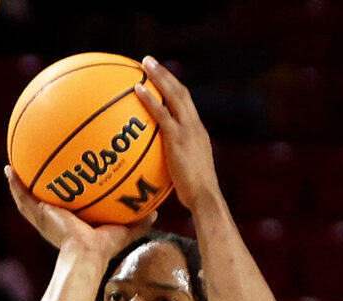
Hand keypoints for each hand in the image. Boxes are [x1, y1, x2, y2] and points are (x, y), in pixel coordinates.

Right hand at [4, 166, 154, 258]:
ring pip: (28, 196)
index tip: (65, 178)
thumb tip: (156, 212)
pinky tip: (8, 169)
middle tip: (36, 164)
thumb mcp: (124, 230)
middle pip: (44, 197)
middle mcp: (56, 218)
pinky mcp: (38, 215)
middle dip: (40, 183)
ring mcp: (44, 216)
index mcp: (73, 221)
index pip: (68, 204)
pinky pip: (22, 197)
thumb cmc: (104, 248)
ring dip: (20, 182)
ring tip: (12, 163)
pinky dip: (14, 184)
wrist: (86, 255)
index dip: (65, 192)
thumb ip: (139, 220)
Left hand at [133, 58, 220, 212]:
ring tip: (144, 64)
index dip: (174, 89)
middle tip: (149, 62)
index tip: (161, 78)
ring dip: (159, 76)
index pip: (187, 104)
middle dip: (165, 74)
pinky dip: (150, 99)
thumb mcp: (187, 172)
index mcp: (198, 132)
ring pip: (174, 95)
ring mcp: (188, 130)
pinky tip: (137, 89)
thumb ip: (176, 163)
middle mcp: (195, 126)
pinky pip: (162, 113)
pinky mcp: (178, 139)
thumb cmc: (196, 193)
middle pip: (181, 92)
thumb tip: (162, 167)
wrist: (205, 197)